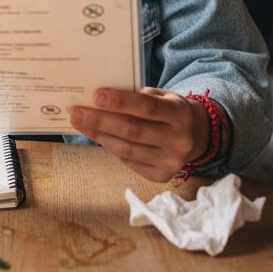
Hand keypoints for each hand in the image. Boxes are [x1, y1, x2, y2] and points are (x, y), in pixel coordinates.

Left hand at [70, 87, 210, 181]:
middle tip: (76, 112)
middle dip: (101, 121)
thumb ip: (139, 98)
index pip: (147, 107)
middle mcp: (178, 139)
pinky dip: (111, 147)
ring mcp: (171, 161)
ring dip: (100, 135)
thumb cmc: (171, 110)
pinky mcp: (162, 176)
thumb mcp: (164, 97)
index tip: (96, 95)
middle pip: (133, 131)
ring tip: (80, 123)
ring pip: (127, 149)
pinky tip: (98, 136)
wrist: (197, 136)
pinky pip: (129, 161)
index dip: (121, 102)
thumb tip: (101, 100)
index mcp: (180, 114)